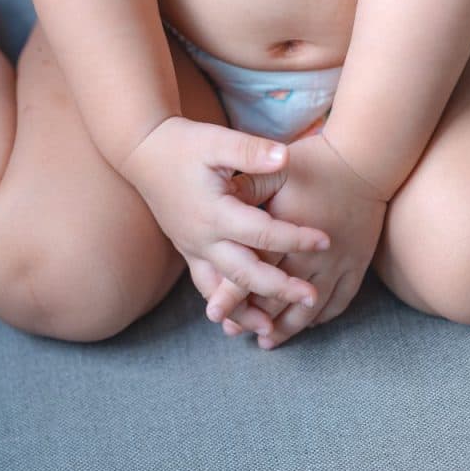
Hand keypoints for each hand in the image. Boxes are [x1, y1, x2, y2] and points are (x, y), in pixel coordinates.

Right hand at [120, 116, 330, 310]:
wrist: (143, 152)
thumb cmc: (185, 144)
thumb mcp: (217, 141)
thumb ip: (251, 151)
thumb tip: (284, 157)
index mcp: (215, 211)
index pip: (261, 232)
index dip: (294, 238)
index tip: (325, 241)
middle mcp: (202, 237)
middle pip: (244, 273)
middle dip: (279, 289)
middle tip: (310, 298)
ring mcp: (193, 249)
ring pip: (220, 291)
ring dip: (246, 312)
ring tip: (272, 329)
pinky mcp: (189, 252)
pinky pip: (208, 286)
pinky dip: (226, 305)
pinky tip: (243, 319)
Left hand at [205, 133, 387, 348]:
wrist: (367, 160)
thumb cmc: (315, 162)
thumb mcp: (276, 171)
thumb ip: (247, 188)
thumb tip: (217, 201)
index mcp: (288, 235)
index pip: (255, 271)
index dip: (233, 295)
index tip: (215, 314)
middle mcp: (313, 256)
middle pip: (280, 297)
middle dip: (255, 319)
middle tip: (235, 333)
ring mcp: (338, 264)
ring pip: (310, 308)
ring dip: (288, 327)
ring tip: (268, 341)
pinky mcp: (357, 264)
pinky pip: (340, 301)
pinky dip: (321, 317)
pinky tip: (306, 324)